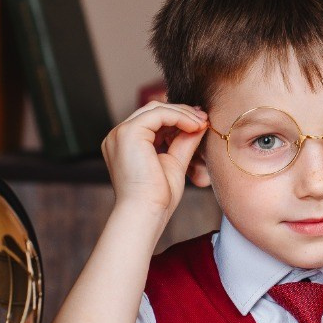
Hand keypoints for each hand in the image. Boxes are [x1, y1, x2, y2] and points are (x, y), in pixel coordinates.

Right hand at [101, 100, 208, 220]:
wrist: (146, 212)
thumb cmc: (158, 197)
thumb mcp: (174, 163)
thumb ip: (183, 142)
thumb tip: (200, 124)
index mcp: (125, 144)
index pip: (152, 120)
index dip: (177, 118)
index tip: (200, 122)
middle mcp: (118, 136)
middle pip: (153, 110)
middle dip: (181, 112)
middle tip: (204, 119)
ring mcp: (120, 133)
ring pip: (156, 109)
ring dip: (182, 113)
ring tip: (202, 123)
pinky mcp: (128, 133)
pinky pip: (158, 114)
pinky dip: (180, 117)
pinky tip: (195, 126)